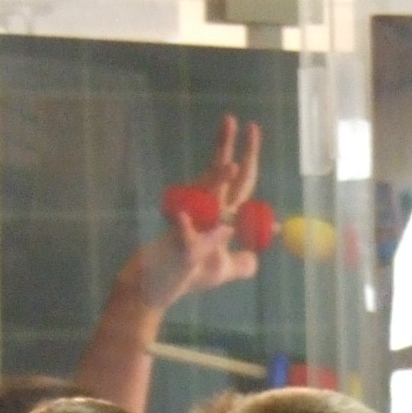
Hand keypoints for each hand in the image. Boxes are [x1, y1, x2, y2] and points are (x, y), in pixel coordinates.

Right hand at [129, 115, 265, 310]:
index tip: (253, 130)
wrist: (153, 290)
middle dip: (231, 149)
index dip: (248, 159)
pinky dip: (186, 230)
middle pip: (220, 177)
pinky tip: (190, 223)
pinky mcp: (179, 250)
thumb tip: (258, 255)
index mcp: (217, 217)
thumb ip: (241, 262)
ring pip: (205, 200)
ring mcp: (189, 229)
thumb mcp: (221, 271)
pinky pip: (184, 237)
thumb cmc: (184, 277)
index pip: (238, 185)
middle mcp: (203, 216)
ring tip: (232, 167)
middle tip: (240, 122)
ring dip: (217, 183)